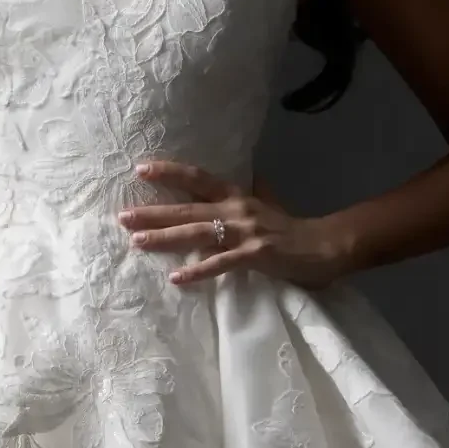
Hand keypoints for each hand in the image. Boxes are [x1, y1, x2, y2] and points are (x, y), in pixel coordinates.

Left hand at [116, 160, 345, 288]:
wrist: (325, 246)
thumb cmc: (293, 229)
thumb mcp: (271, 204)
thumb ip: (259, 192)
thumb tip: (256, 177)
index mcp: (238, 196)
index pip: (197, 179)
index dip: (169, 172)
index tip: (140, 169)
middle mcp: (237, 209)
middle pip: (187, 208)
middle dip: (153, 213)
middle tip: (122, 217)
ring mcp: (245, 232)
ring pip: (197, 233)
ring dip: (165, 238)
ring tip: (137, 242)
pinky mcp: (255, 256)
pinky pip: (220, 263)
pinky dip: (198, 270)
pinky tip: (176, 277)